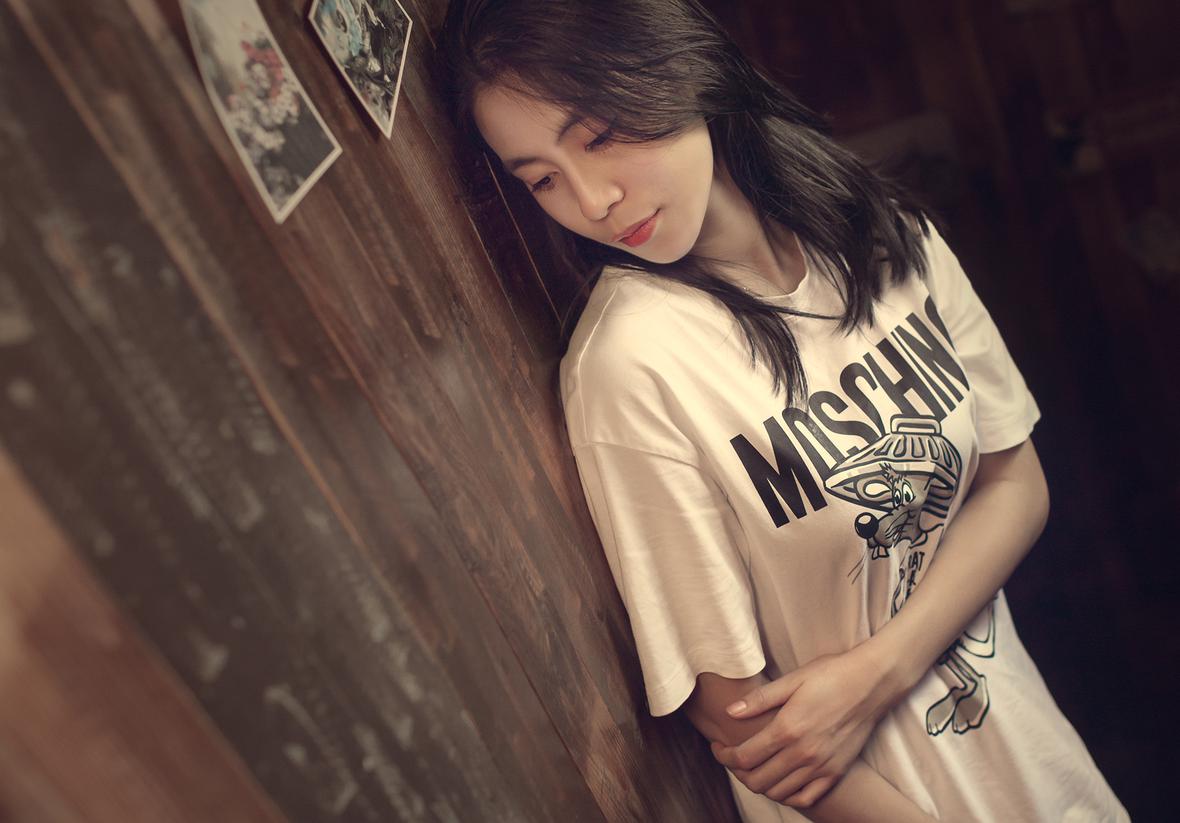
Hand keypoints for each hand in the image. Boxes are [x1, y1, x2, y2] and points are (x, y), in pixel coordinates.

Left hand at [708, 644, 898, 806]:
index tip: (718, 747)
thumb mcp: (793, 680)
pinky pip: (805, 798)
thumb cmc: (831, 675)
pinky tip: (780, 781)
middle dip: (737, 772)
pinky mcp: (836, 772)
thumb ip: (759, 699)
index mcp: (788, 729)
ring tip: (754, 767)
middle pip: (757, 780)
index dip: (724, 756)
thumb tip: (730, 712)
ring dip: (760, 784)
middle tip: (732, 757)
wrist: (872, 683)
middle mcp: (803, 753)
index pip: (745, 757)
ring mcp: (821, 766)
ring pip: (779, 792)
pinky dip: (788, 795)